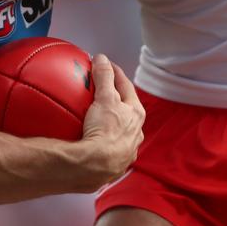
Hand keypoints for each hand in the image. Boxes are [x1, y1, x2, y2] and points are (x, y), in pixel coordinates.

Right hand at [78, 53, 144, 189]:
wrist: (95, 167)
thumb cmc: (105, 130)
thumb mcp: (104, 97)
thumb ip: (104, 76)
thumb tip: (101, 58)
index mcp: (136, 114)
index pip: (126, 86)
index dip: (116, 73)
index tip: (106, 65)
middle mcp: (135, 132)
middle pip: (126, 109)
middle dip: (115, 98)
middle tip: (101, 89)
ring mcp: (126, 150)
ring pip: (120, 130)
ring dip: (111, 121)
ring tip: (95, 115)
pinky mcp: (115, 164)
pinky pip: (109, 147)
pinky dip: (102, 140)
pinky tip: (90, 139)